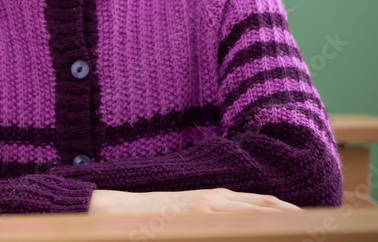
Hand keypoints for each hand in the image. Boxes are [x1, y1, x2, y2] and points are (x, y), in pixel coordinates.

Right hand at [88, 188, 301, 214]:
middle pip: (268, 208)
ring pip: (258, 216)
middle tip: (313, 228)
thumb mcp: (188, 211)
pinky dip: (256, 227)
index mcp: (216, 197)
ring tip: (301, 230)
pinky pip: (237, 224)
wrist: (117, 212)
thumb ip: (215, 214)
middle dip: (293, 219)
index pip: (265, 204)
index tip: (307, 222)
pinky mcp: (198, 219)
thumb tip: (237, 223)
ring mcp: (208, 210)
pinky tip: (266, 233)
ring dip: (281, 223)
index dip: (289, 212)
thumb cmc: (152, 217)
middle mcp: (217, 200)